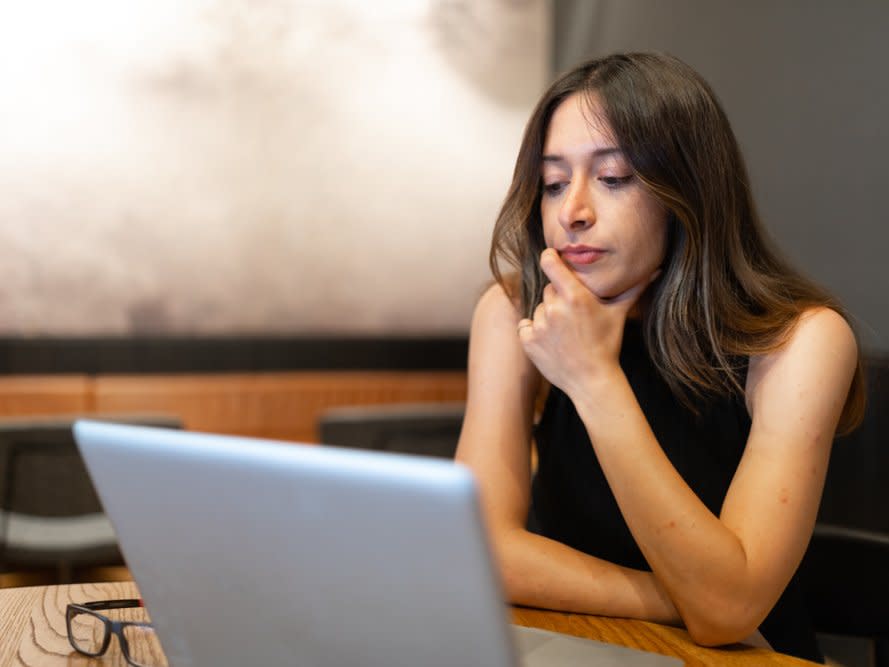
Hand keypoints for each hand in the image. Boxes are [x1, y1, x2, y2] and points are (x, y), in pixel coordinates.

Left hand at [516, 248, 656, 397]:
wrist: (592, 380)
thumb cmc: (607, 344)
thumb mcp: (618, 314)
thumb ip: (634, 289)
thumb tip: (656, 271)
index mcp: (575, 297)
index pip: (550, 263)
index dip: (549, 258)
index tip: (551, 257)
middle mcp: (555, 308)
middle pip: (548, 290)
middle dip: (558, 299)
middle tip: (573, 316)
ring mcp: (540, 325)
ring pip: (538, 310)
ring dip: (547, 317)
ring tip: (565, 334)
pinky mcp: (528, 341)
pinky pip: (525, 326)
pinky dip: (534, 333)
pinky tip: (552, 343)